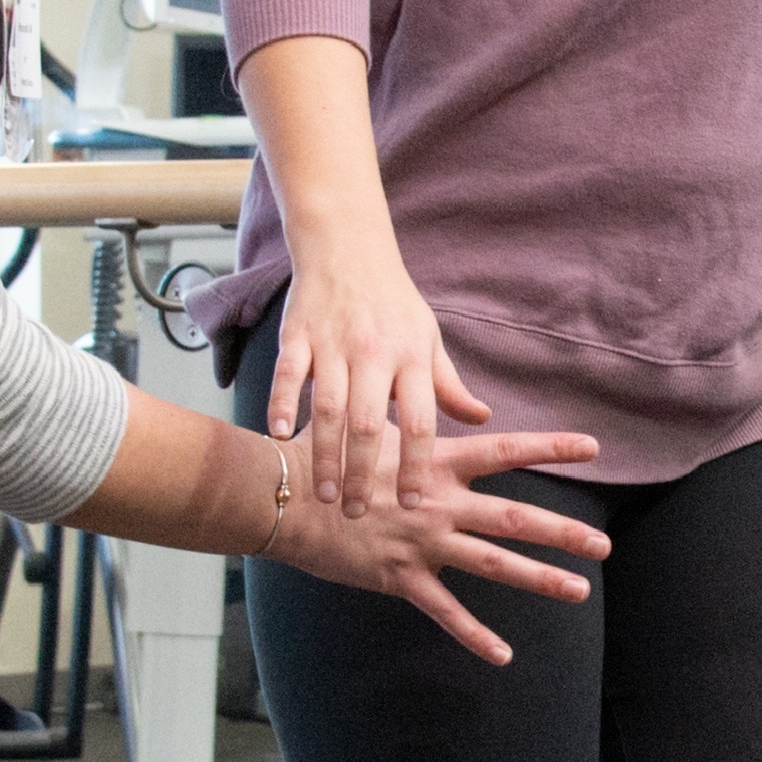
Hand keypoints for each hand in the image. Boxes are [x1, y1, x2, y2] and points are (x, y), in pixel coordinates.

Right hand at [265, 428, 606, 664]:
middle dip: (563, 532)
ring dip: (540, 578)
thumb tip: (445, 400)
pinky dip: (475, 635)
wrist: (281, 496)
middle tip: (605, 545)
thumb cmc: (326, 457)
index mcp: (436, 464)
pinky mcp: (400, 577)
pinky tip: (504, 655)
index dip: (550, 448)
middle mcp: (438, 503)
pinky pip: (445, 612)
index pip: (505, 450)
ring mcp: (422, 543)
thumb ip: (419, 422)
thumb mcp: (376, 429)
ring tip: (580, 591)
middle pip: (515, 517)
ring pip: (493, 563)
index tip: (593, 448)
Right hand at [273, 226, 482, 515]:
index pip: (420, 420)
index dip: (419, 465)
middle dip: (365, 474)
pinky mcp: (297, 334)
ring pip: (327, 408)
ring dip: (324, 455)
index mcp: (412, 357)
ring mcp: (333, 343)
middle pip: (370, 424)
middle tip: (360, 515)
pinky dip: (280, 405)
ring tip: (324, 496)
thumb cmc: (393, 302)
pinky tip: (279, 436)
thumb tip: (483, 418)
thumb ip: (449, 385)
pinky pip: (287, 375)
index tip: (415, 504)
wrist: (347, 246)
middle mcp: (374, 353)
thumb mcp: (429, 339)